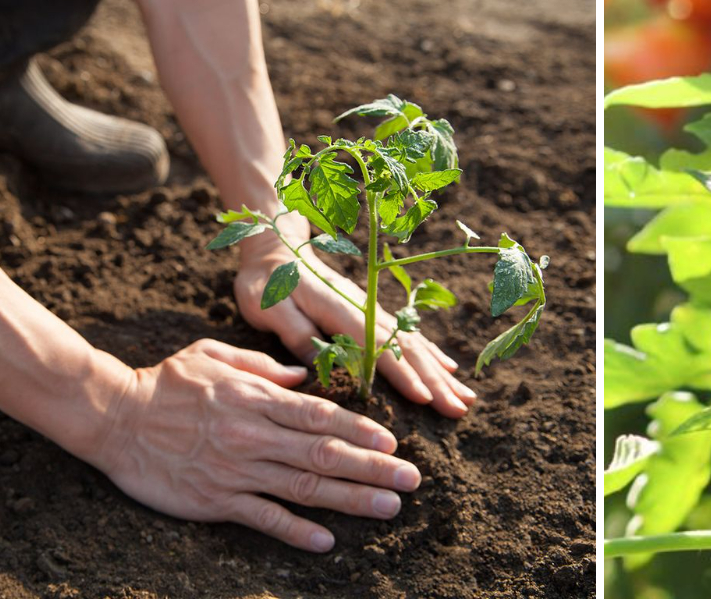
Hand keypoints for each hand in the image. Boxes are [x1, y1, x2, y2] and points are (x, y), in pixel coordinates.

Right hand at [93, 339, 417, 551]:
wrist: (113, 418)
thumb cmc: (166, 382)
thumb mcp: (214, 355)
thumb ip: (263, 366)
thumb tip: (302, 375)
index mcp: (258, 398)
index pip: (321, 415)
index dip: (361, 430)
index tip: (393, 443)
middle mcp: (255, 435)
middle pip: (325, 454)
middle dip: (373, 468)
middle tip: (411, 481)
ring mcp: (237, 470)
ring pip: (304, 487)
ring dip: (351, 499)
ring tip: (389, 508)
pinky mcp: (215, 500)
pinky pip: (264, 517)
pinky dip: (297, 530)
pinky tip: (327, 541)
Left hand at [234, 213, 475, 416]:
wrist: (277, 250)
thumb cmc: (267, 283)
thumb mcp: (270, 307)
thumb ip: (296, 333)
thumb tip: (321, 366)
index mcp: (342, 311)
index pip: (379, 348)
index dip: (403, 374)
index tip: (426, 399)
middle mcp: (367, 310)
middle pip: (409, 349)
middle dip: (436, 381)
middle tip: (459, 409)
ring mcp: (374, 311)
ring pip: (416, 345)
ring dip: (441, 373)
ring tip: (466, 398)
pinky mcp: (374, 314)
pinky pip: (410, 336)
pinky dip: (432, 354)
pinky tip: (449, 370)